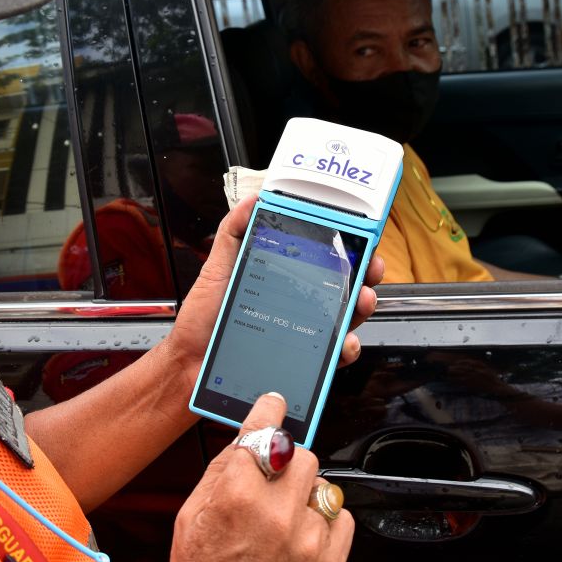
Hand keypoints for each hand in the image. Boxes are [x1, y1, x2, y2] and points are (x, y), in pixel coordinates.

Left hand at [166, 197, 383, 374]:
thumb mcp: (219, 267)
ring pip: (346, 319)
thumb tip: (254, 199)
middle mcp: (299, 305)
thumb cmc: (205, 319)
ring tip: (361, 300)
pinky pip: (332, 356)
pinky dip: (346, 349)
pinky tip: (344, 342)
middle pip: (344, 287)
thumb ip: (235, 232)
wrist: (192, 362)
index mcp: (284, 279)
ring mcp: (303, 335)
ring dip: (362, 308)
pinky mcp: (302, 363)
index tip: (361, 240)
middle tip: (369, 270)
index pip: (324, 261)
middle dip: (365, 276)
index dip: (347, 250)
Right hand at [166, 394, 353, 561]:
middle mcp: (276, 515)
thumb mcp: (189, 520)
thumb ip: (219, 472)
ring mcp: (308, 539)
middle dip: (286, 461)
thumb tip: (245, 437)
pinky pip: (341, 515)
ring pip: (323, 483)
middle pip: (301, 453)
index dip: (269, 411)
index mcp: (236, 499)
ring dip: (304, 492)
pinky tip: (301, 535)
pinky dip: (324, 519)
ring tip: (283, 518)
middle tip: (271, 482)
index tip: (275, 403)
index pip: (263, 433)